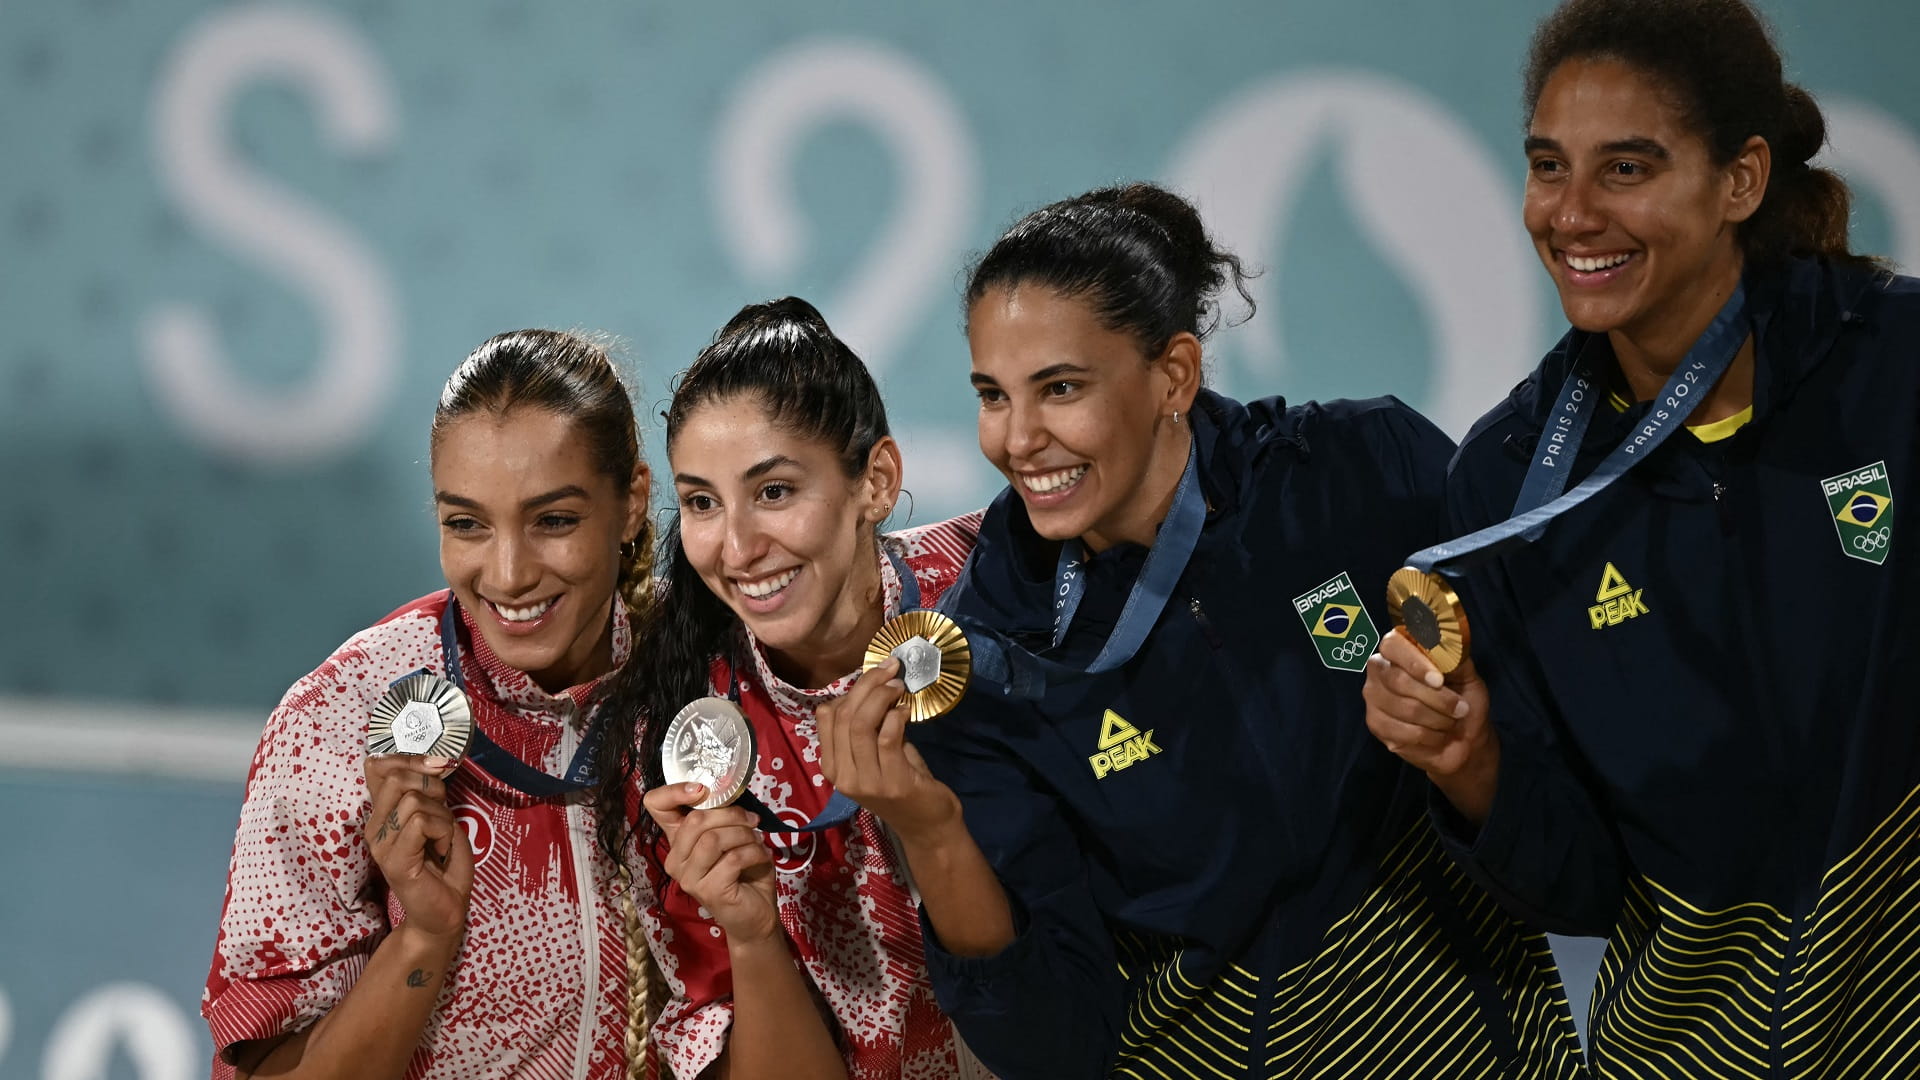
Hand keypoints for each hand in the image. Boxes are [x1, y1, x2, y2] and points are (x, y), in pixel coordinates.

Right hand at [363, 754, 472, 940]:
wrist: (445, 912)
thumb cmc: (445, 866)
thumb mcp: (440, 818)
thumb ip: (428, 792)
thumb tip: (433, 761)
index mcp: (382, 813)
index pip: (378, 766)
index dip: (409, 759)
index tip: (436, 769)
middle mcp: (374, 827)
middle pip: (396, 778)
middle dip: (432, 787)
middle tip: (442, 816)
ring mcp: (381, 845)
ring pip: (413, 800)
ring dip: (442, 816)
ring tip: (441, 840)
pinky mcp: (394, 861)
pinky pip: (420, 822)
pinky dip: (442, 832)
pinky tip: (441, 851)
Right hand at [643, 784, 778, 943]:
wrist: (756, 913)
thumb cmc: (744, 871)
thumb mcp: (731, 836)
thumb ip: (721, 817)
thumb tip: (730, 791)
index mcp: (677, 840)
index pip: (656, 805)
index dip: (673, 791)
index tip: (702, 789)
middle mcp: (675, 859)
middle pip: (695, 821)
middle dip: (731, 815)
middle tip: (753, 822)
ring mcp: (688, 878)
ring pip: (714, 839)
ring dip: (744, 835)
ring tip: (758, 841)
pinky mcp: (707, 891)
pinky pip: (732, 859)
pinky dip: (754, 852)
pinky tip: (762, 856)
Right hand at [816, 658, 962, 843]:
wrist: (925, 825)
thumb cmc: (900, 783)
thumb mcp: (874, 754)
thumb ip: (865, 727)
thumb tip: (868, 686)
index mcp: (831, 766)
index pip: (826, 716)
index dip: (849, 689)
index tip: (874, 674)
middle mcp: (842, 775)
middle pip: (844, 716)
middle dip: (867, 685)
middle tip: (890, 670)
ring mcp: (865, 781)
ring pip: (861, 724)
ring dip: (881, 697)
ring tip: (898, 686)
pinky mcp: (892, 783)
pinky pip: (887, 737)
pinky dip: (896, 717)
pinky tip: (906, 711)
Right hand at [1362, 628, 1500, 821]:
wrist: (1466, 740)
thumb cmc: (1464, 700)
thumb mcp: (1467, 675)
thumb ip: (1453, 658)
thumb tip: (1441, 644)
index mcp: (1400, 650)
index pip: (1392, 645)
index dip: (1414, 662)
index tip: (1439, 680)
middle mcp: (1380, 670)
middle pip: (1398, 680)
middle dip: (1436, 698)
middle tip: (1460, 708)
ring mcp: (1374, 698)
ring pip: (1404, 708)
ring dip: (1437, 719)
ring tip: (1451, 722)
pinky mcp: (1375, 725)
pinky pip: (1402, 732)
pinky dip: (1429, 736)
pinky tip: (1438, 736)